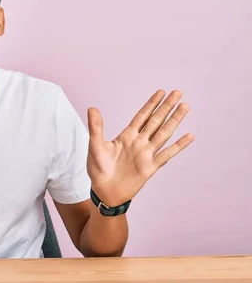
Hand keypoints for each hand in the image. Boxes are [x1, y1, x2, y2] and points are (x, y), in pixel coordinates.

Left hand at [86, 90, 193, 206]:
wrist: (104, 190)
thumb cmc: (98, 169)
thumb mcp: (95, 145)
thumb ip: (96, 127)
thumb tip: (92, 108)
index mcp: (127, 136)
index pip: (142, 116)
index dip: (151, 104)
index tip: (161, 92)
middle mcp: (139, 142)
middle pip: (156, 121)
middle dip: (166, 107)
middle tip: (178, 93)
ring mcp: (146, 154)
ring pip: (164, 133)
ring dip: (174, 120)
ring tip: (185, 106)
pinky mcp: (150, 167)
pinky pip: (167, 154)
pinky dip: (178, 145)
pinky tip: (189, 136)